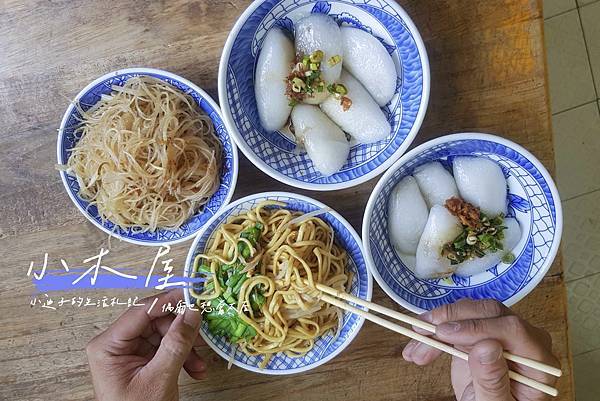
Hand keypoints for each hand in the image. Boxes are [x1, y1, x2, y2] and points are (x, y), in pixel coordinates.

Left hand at [86, 289, 205, 400]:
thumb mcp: (159, 378)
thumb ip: (176, 343)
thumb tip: (192, 313)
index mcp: (108, 345)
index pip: (141, 311)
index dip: (169, 300)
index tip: (193, 295)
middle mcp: (116, 344)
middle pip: (155, 321)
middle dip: (181, 332)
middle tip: (202, 336)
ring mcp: (128, 352)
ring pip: (164, 334)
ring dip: (186, 347)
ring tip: (199, 365)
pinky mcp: (140, 360)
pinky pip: (165, 348)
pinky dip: (182, 357)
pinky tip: (194, 369)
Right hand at [402, 299, 558, 400]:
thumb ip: (493, 380)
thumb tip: (487, 346)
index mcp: (538, 361)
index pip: (512, 329)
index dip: (477, 327)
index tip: (445, 334)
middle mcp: (524, 341)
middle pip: (489, 313)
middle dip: (450, 320)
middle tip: (422, 333)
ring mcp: (501, 334)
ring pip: (468, 313)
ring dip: (435, 327)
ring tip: (414, 350)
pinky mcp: (480, 333)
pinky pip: (455, 323)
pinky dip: (433, 334)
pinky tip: (417, 347)